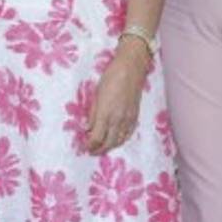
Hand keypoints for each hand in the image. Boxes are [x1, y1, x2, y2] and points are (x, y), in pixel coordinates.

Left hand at [86, 40, 147, 154]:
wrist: (131, 69)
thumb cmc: (110, 78)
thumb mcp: (96, 94)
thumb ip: (92, 113)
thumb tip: (87, 128)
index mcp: (105, 113)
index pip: (97, 137)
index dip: (90, 145)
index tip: (85, 147)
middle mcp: (118, 119)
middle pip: (109, 142)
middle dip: (99, 149)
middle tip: (92, 151)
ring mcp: (128, 119)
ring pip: (120, 140)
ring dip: (110, 146)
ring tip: (102, 148)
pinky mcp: (135, 116)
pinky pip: (128, 134)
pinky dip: (121, 140)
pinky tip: (116, 140)